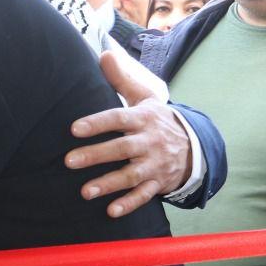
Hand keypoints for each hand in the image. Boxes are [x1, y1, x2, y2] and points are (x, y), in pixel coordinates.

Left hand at [65, 51, 188, 218]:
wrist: (196, 145)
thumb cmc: (158, 120)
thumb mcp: (146, 98)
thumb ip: (122, 80)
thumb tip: (104, 53)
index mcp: (144, 119)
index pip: (118, 118)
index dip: (97, 123)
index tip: (74, 129)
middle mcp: (150, 142)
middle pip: (121, 148)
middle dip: (96, 155)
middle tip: (69, 161)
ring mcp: (156, 164)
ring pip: (131, 175)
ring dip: (109, 184)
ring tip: (85, 192)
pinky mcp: (159, 183)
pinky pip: (145, 195)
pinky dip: (129, 204)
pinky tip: (111, 211)